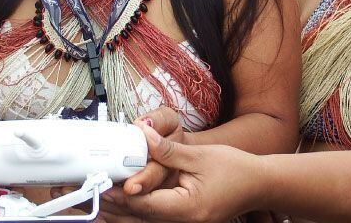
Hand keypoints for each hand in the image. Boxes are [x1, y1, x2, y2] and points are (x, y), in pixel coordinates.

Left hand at [104, 124, 262, 222]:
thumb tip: (142, 136)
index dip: (121, 193)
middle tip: (91, 189)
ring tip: (98, 196)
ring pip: (145, 220)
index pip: (145, 204)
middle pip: (140, 216)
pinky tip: (122, 199)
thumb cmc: (235, 170)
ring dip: (121, 208)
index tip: (102, 181)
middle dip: (115, 203)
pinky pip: (153, 217)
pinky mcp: (184, 219)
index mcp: (188, 208)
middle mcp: (184, 222)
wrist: (259, 184)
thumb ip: (167, 150)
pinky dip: (136, 209)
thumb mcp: (198, 155)